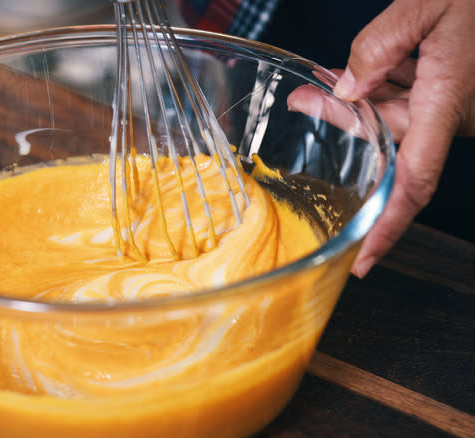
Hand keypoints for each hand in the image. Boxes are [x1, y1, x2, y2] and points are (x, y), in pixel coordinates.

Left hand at [332, 0, 474, 277]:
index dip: (387, 226)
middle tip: (303, 99)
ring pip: (393, 117)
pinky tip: (354, 71)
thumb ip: (382, 44)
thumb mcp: (428, 5)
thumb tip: (348, 85)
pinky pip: (407, 99)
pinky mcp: (451, 91)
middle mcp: (451, 113)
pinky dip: (379, 87)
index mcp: (449, 102)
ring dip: (355, 102)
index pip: (414, 181)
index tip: (362, 260)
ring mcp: (452, 104)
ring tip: (318, 81)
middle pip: (387, 141)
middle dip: (343, 123)